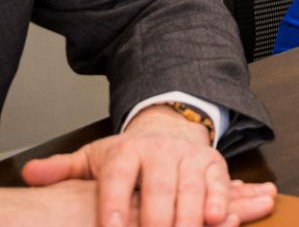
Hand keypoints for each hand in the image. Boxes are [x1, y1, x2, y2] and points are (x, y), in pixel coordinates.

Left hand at [19, 111, 276, 226]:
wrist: (171, 128)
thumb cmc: (129, 155)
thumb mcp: (94, 157)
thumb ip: (64, 168)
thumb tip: (31, 173)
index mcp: (127, 150)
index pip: (118, 176)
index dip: (114, 204)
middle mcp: (161, 151)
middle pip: (158, 187)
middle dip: (154, 219)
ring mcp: (190, 158)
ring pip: (190, 190)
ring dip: (186, 219)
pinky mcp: (215, 166)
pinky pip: (219, 186)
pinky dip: (218, 204)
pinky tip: (213, 221)